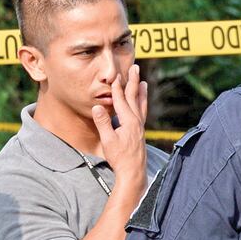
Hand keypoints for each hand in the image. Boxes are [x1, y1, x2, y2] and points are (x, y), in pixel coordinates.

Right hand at [92, 64, 147, 191]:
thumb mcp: (108, 140)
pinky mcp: (140, 131)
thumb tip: (97, 106)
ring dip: (140, 92)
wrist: (133, 171)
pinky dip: (142, 103)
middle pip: (134, 97)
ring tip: (143, 81)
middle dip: (133, 82)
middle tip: (135, 68)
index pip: (121, 100)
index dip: (117, 88)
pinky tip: (141, 102)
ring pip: (141, 104)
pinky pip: (142, 112)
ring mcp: (140, 127)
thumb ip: (103, 123)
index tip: (115, 75)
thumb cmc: (119, 157)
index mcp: (129, 122)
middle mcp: (137, 122)